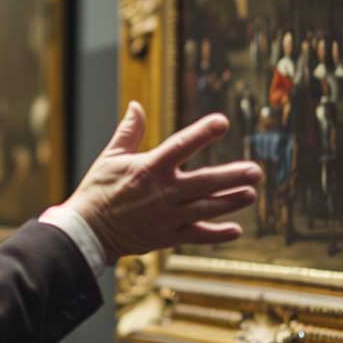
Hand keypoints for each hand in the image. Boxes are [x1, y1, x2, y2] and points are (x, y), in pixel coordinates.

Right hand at [62, 102, 261, 263]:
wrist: (87, 232)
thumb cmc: (97, 191)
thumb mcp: (110, 157)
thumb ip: (129, 132)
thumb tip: (136, 106)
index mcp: (149, 169)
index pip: (181, 146)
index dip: (203, 133)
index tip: (223, 122)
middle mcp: (163, 192)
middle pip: (205, 182)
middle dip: (232, 176)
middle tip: (256, 170)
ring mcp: (167, 216)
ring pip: (207, 208)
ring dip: (231, 201)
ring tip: (251, 193)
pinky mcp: (167, 236)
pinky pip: (197, 235)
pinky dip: (217, 234)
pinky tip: (236, 229)